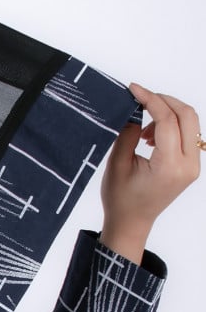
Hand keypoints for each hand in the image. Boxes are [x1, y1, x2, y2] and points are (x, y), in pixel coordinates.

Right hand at [100, 83, 200, 236]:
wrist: (131, 222)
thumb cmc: (121, 199)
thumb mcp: (118, 164)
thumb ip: (129, 132)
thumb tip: (135, 108)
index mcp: (169, 167)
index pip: (167, 120)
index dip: (150, 99)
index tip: (134, 89)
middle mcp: (188, 166)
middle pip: (187, 115)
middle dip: (164, 100)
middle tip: (141, 98)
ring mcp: (193, 166)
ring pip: (190, 122)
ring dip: (168, 113)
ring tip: (143, 128)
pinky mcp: (192, 165)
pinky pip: (188, 134)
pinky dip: (172, 125)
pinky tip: (151, 136)